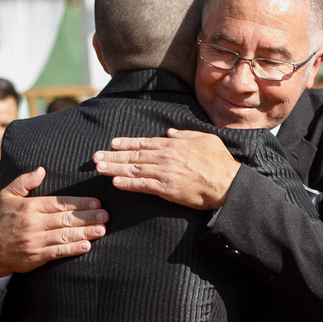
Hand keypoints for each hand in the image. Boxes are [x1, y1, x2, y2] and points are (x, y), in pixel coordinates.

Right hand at [0, 168, 107, 277]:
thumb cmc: (1, 221)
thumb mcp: (7, 197)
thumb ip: (23, 182)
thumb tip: (41, 170)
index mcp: (29, 207)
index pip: (59, 203)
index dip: (79, 203)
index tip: (96, 202)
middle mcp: (32, 223)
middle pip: (65, 218)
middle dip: (88, 216)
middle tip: (105, 215)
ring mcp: (34, 241)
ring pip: (65, 235)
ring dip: (85, 232)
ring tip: (102, 229)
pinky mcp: (35, 257)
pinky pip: (57, 252)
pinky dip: (72, 249)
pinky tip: (86, 245)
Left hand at [94, 129, 240, 209]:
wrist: (227, 183)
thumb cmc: (219, 162)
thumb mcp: (205, 139)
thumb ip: (185, 134)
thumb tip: (169, 132)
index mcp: (173, 145)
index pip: (144, 143)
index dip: (126, 143)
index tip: (112, 143)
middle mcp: (165, 157)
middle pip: (134, 155)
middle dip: (113, 155)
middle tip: (95, 157)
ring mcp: (164, 173)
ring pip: (134, 169)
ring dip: (114, 168)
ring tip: (99, 167)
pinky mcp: (166, 189)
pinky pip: (142, 185)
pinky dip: (128, 183)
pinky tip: (115, 182)